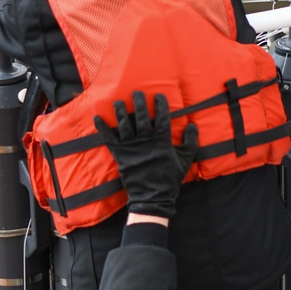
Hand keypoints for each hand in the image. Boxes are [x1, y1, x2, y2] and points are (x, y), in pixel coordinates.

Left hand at [94, 92, 198, 217]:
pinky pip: (110, 139)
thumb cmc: (170, 178)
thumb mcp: (185, 160)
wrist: (153, 197)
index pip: (161, 118)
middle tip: (137, 92)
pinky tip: (97, 118)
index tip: (158, 95)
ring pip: (124, 125)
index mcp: (161, 141)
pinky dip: (103, 129)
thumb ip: (190, 142)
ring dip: (120, 112)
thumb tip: (193, 126)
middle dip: (139, 103)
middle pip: (141, 117)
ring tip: (118, 102)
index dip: (160, 105)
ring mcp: (131, 148)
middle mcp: (145, 141)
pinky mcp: (120, 155)